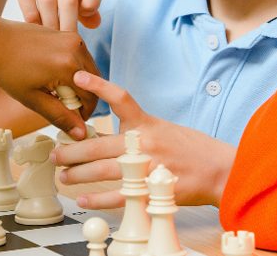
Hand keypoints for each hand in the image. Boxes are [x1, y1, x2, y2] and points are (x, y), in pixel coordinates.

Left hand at [0, 18, 100, 138]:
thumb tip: (80, 134)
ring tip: (56, 92)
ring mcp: (72, 39)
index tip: (74, 121)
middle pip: (94, 83)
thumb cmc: (7, 69)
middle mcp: (76, 49)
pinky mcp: (67, 35)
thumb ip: (60, 116)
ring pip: (89, 70)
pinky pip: (80, 58)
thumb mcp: (33, 99)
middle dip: (83, 98)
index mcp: (69, 66)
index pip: (91, 97)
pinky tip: (54, 77)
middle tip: (64, 107)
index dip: (84, 113)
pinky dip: (74, 71)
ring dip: (79, 85)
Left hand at [50, 71, 233, 208]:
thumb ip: (138, 131)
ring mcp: (148, 168)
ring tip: (63, 176)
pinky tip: (83, 198)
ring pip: (103, 170)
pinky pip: (119, 196)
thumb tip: (107, 135)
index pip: (121, 99)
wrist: (221, 171)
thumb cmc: (194, 150)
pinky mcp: (152, 190)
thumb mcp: (165, 130)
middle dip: (72, 150)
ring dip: (78, 174)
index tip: (79, 77)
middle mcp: (145, 144)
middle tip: (55, 153)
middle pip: (99, 144)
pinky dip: (98, 198)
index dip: (99, 85)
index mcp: (148, 124)